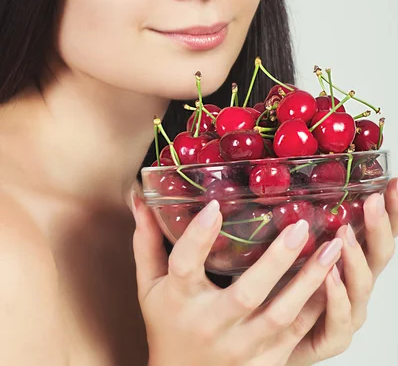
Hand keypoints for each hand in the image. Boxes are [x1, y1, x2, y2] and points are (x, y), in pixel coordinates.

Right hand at [132, 197, 343, 365]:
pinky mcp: (264, 360)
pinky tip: (334, 280)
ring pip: (281, 315)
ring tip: (332, 249)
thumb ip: (146, 242)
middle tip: (300, 227)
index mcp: (179, 299)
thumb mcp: (149, 285)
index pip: (184, 266)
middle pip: (247, 293)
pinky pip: (296, 333)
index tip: (215, 207)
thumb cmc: (166, 325)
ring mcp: (241, 346)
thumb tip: (139, 199)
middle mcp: (211, 324)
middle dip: (276, 260)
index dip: (198, 236)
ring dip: (309, 281)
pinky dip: (316, 306)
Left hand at [285, 178, 397, 365]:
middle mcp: (354, 286)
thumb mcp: (291, 248)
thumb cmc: (280, 289)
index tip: (393, 184)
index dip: (389, 211)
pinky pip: (340, 321)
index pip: (375, 233)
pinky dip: (337, 299)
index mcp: (350, 261)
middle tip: (373, 201)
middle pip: (378, 256)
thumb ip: (299, 223)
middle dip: (379, 227)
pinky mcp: (330, 339)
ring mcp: (347, 313)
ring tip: (345, 235)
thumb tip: (292, 182)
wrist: (263, 339)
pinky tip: (330, 279)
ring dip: (355, 259)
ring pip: (362, 286)